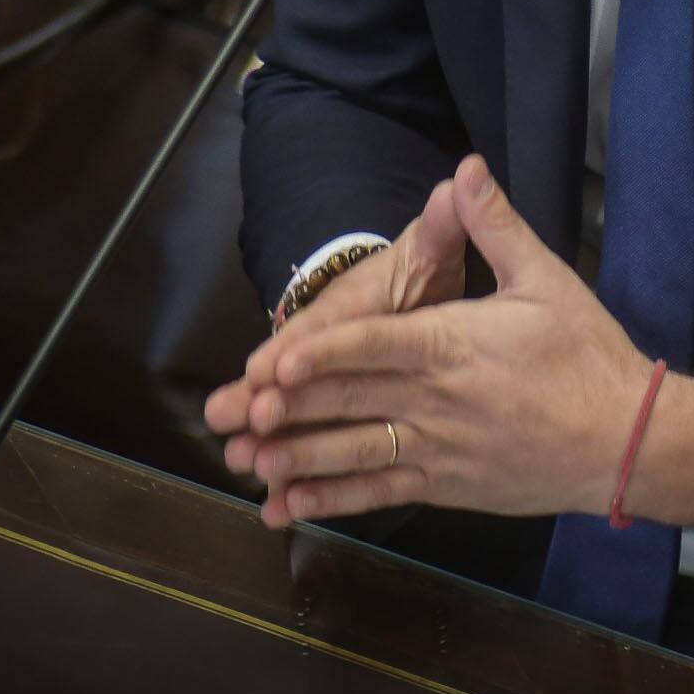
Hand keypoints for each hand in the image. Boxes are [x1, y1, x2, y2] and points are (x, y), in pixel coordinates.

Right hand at [204, 175, 468, 459]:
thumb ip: (445, 224)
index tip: (268, 367)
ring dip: (273, 443)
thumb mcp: (434, 247)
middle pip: (295, 375)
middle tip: (230, 425)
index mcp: (357, 305)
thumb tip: (463, 181)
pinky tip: (278, 512)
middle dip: (261, 399)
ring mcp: (335, 385)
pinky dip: (300, 481)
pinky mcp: (347, 417)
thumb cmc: (422, 267)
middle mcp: (334, 346)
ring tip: (245, 472)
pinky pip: (320, 452)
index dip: (298, 346)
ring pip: (300, 419)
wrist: (414, 285)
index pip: (325, 326)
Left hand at [228, 155, 693, 528]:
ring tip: (243, 459)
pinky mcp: (446, 486)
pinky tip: (290, 503)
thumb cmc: (588, 355)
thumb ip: (496, 225)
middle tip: (226, 412)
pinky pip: (379, 493)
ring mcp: (438, 449)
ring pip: (353, 453)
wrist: (627, 440)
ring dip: (293, 456)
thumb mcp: (546, 278)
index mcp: (455, 345)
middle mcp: (437, 401)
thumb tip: (466, 168)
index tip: (273, 361)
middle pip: (347, 401)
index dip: (322, 354)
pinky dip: (333, 500)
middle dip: (281, 407)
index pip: (375, 347)